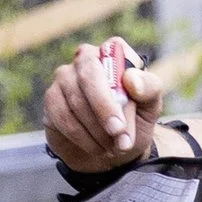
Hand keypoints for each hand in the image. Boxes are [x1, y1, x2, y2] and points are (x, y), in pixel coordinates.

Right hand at [45, 40, 161, 173]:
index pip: (114, 48)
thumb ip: (149, 89)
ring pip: (76, 101)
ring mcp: (64, 78)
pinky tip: (97, 147)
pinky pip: (62, 116)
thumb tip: (131, 80)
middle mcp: (86, 59)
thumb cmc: (133, 122)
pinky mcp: (51, 99)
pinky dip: (83, 137)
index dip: (121, 78)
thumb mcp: (150, 107)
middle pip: (89, 75)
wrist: (112, 152)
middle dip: (105, 107)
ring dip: (97, 129)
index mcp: (114, 53)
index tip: (131, 102)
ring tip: (114, 147)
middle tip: (119, 132)